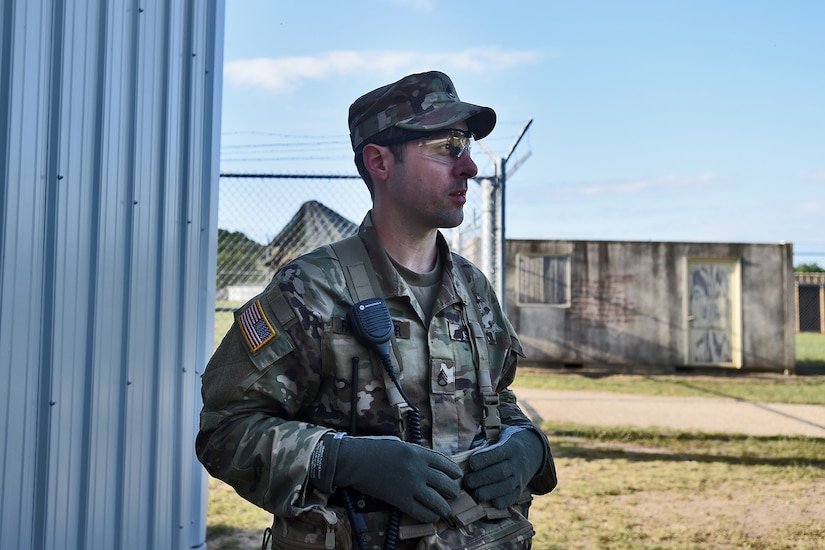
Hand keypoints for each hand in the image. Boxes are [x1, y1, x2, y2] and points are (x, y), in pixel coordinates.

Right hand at [313, 434, 462, 522]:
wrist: (356, 461)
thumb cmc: (375, 450)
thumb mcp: (400, 445)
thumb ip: (416, 454)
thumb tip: (429, 465)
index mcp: (418, 453)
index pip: (445, 463)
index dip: (454, 471)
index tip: (458, 476)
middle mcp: (418, 469)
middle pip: (445, 484)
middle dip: (453, 491)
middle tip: (454, 494)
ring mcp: (410, 486)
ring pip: (437, 501)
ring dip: (444, 507)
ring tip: (446, 510)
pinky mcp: (400, 500)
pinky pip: (421, 512)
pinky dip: (429, 516)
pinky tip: (432, 516)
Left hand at [464, 425, 544, 508]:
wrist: (533, 450)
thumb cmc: (506, 442)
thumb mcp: (499, 435)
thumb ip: (485, 442)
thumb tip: (465, 453)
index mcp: (511, 446)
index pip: (497, 453)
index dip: (483, 459)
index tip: (470, 463)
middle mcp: (517, 462)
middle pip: (500, 472)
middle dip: (482, 478)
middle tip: (468, 481)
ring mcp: (521, 476)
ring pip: (506, 487)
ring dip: (489, 492)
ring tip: (475, 493)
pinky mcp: (521, 488)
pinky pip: (513, 497)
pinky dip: (501, 502)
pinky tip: (489, 502)